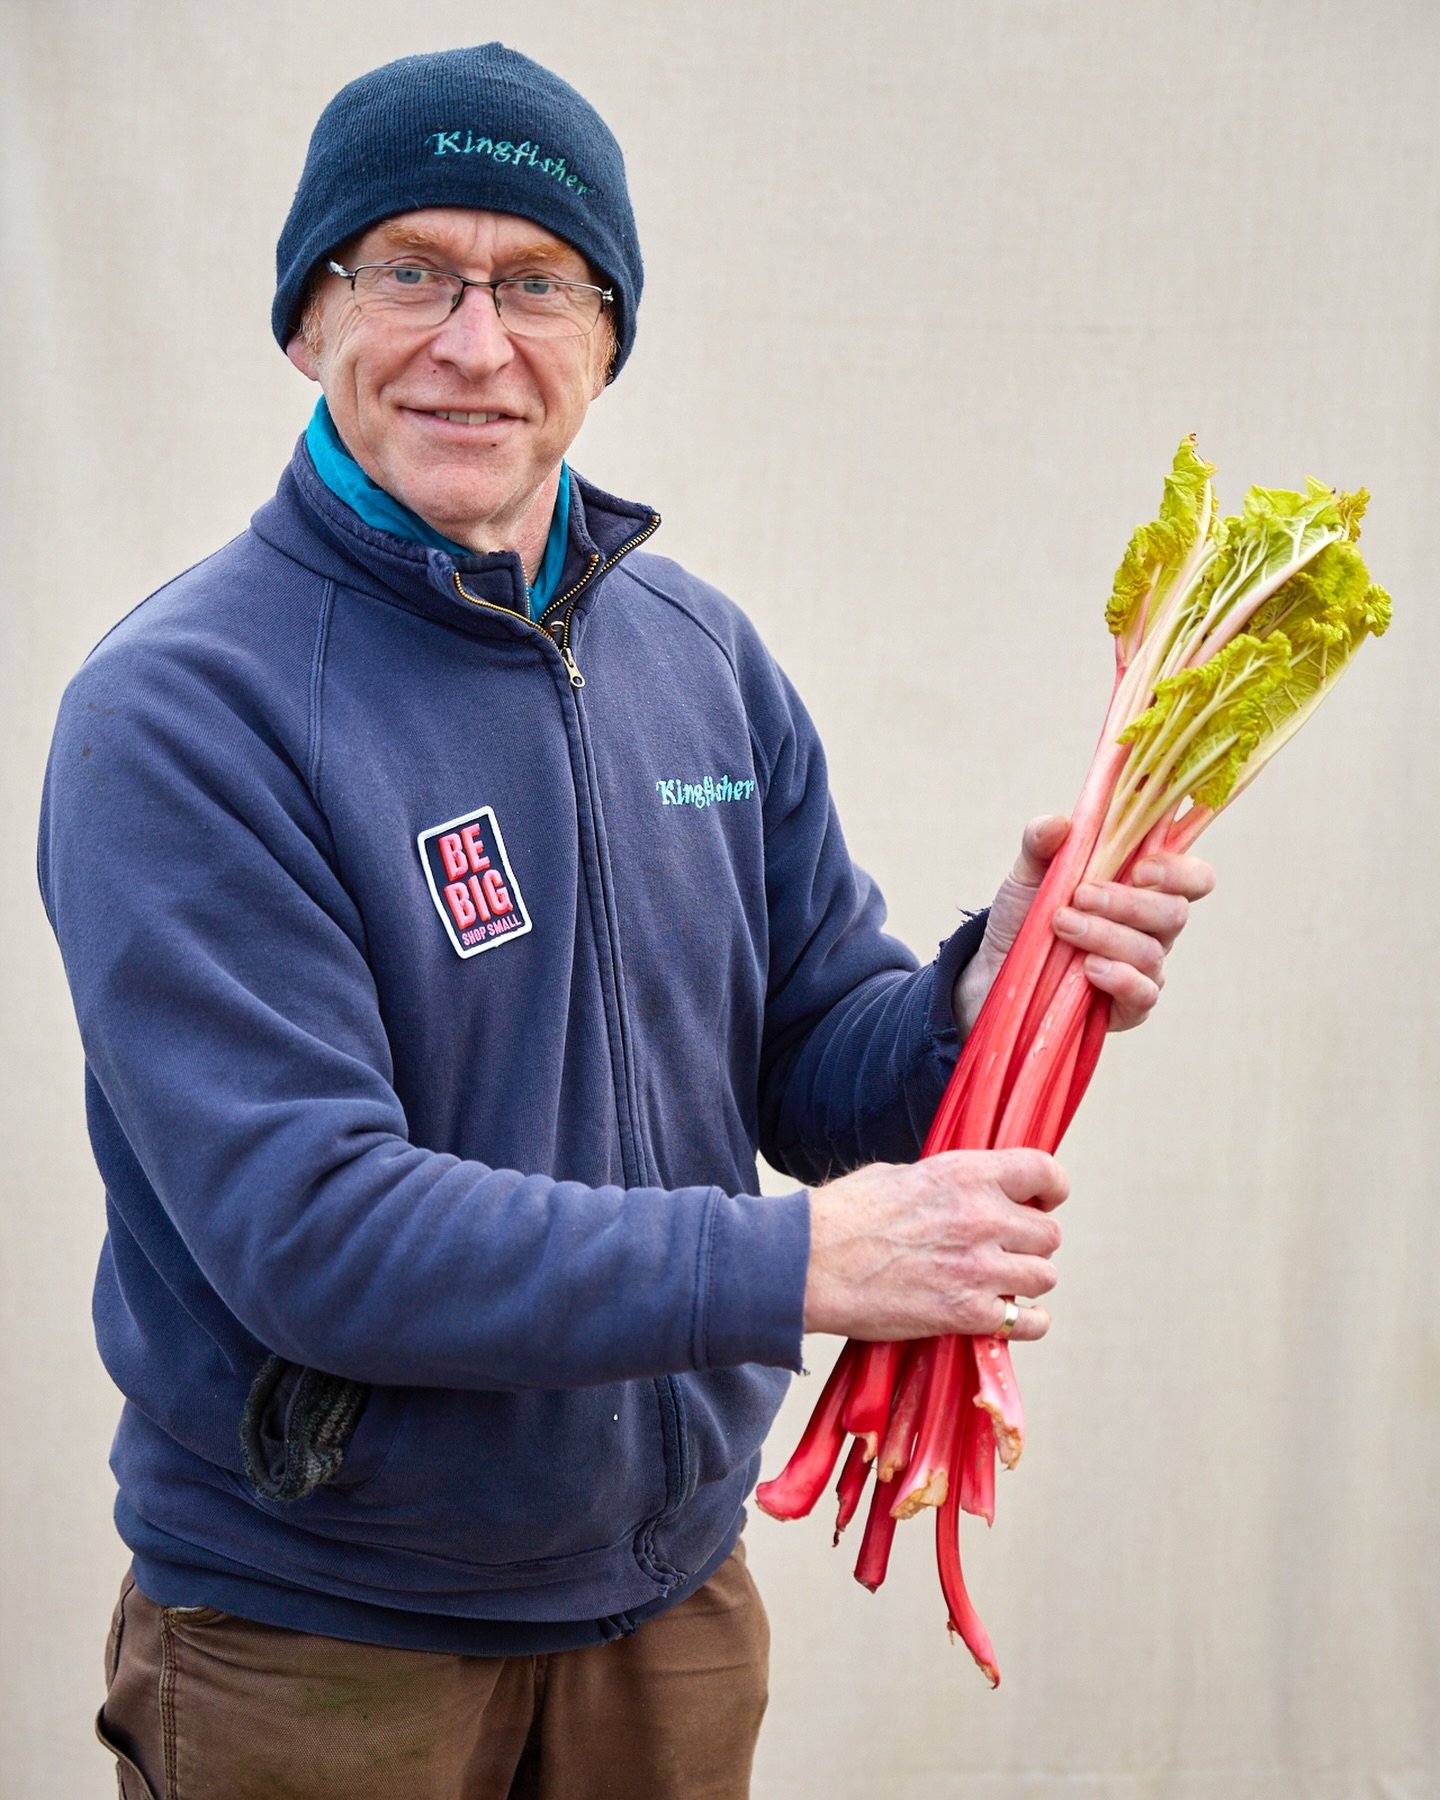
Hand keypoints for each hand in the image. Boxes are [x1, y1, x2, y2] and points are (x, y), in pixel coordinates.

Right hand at [803, 1149, 1066, 1341]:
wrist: (808, 1264)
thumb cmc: (843, 1216)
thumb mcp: (898, 1175)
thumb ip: (946, 1183)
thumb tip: (968, 1190)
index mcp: (965, 1174)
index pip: (1044, 1171)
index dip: (1050, 1188)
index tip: (1042, 1200)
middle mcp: (981, 1217)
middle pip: (1049, 1233)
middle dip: (1030, 1242)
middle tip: (1004, 1249)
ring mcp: (978, 1268)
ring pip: (1045, 1276)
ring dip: (1025, 1281)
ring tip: (997, 1282)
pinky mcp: (966, 1313)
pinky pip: (1028, 1321)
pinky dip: (1023, 1322)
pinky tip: (1004, 1316)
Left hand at [954, 814, 1214, 1034]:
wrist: (996, 964)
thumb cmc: (1026, 913)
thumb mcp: (1028, 873)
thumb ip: (1041, 844)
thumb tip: (1058, 824)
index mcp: (1143, 888)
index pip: (1193, 878)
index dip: (1179, 871)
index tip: (1139, 868)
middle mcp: (1153, 928)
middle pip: (1174, 913)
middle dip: (1126, 903)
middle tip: (1078, 897)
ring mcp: (1144, 968)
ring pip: (1150, 952)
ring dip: (1105, 936)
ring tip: (1062, 926)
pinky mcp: (1128, 1007)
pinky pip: (1143, 995)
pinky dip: (1119, 979)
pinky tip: (1088, 968)